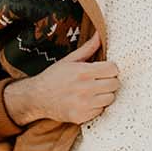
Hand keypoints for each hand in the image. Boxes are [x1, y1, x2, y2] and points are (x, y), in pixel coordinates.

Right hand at [4, 31, 118, 125]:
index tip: (105, 69)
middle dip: (110, 81)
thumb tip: (99, 34)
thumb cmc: (54, 77)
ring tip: (94, 91)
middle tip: (100, 80)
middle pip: (115, 84)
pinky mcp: (82, 116)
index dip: (110, 68)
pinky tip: (87, 101)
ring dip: (105, 94)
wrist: (37, 98)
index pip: (113, 69)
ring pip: (110, 98)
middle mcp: (85, 89)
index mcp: (83, 72)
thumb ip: (88, 48)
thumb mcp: (69, 60)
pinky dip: (97, 106)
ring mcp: (83, 104)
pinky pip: (101, 110)